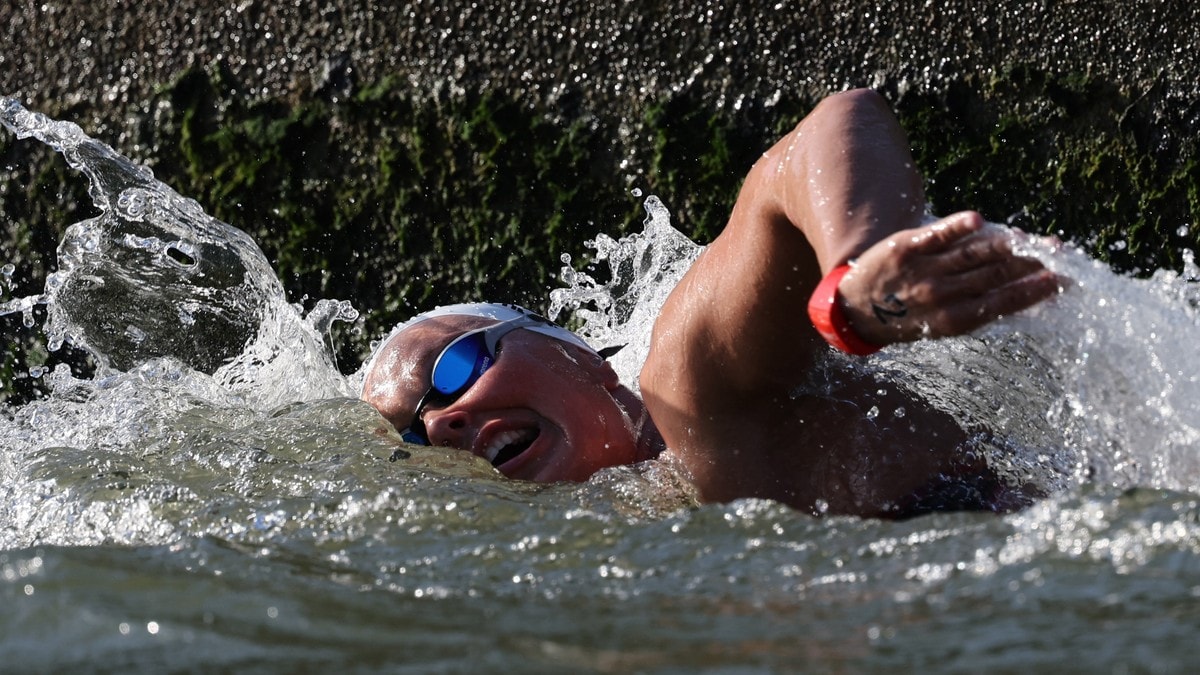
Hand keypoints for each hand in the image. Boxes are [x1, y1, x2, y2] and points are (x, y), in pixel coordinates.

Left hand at [836, 211, 1060, 344]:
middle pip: (994, 276)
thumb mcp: (946, 324)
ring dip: (1003, 245)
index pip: (1003, 302)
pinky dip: (955, 228)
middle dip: (1029, 265)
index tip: (1061, 279)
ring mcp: (923, 271)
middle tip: (1057, 254)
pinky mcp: (905, 248)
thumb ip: (982, 307)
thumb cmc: (912, 316)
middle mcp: (941, 296)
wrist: (858, 308)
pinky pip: (934, 237)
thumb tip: (1028, 294)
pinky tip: (978, 220)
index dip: (1034, 290)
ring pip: (971, 255)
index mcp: (955, 320)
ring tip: (1028, 239)